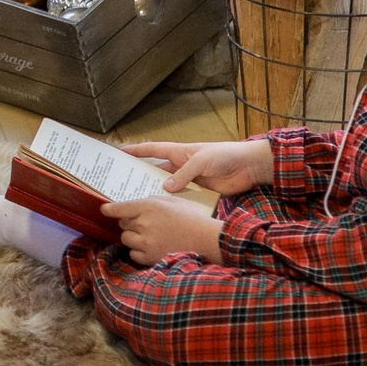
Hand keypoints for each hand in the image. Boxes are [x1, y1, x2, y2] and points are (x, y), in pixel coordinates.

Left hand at [101, 197, 224, 265]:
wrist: (206, 240)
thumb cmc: (192, 218)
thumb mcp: (172, 201)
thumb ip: (152, 201)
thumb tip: (138, 205)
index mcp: (148, 207)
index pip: (120, 208)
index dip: (110, 209)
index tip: (104, 209)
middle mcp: (143, 223)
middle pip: (123, 224)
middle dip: (130, 223)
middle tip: (145, 224)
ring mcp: (146, 242)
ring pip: (126, 239)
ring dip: (133, 238)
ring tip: (149, 237)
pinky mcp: (149, 257)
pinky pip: (133, 254)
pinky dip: (138, 252)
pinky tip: (151, 248)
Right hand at [120, 138, 275, 195]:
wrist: (249, 167)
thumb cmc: (224, 155)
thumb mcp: (201, 161)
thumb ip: (184, 174)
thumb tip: (165, 188)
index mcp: (179, 152)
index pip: (151, 150)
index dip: (134, 151)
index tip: (117, 153)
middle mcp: (181, 166)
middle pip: (156, 172)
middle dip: (140, 178)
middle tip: (123, 187)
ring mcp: (189, 181)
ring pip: (168, 188)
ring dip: (158, 195)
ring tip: (140, 205)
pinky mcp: (199, 193)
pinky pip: (183, 200)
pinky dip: (175, 206)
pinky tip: (165, 215)